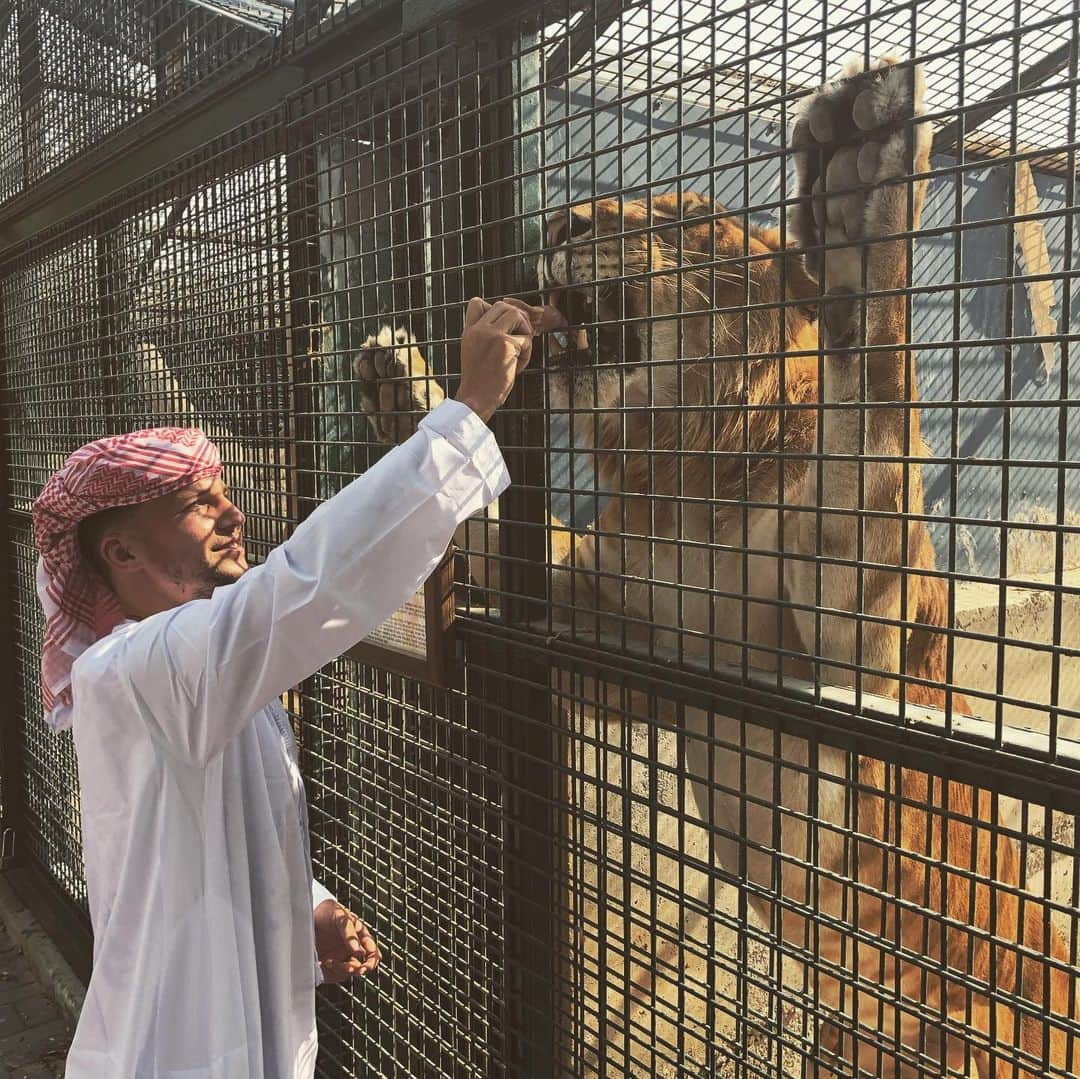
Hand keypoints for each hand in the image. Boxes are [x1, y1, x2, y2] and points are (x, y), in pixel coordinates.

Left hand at [314, 899, 381, 983]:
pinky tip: (320, 963)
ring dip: (340, 970)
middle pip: (363, 966)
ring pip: (348, 972)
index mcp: (360, 936)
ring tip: (328, 962)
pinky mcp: (328, 965)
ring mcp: (340, 957)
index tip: (364, 965)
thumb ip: (350, 932)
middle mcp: (352, 949)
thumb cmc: (328, 912)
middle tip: (353, 969)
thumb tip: (360, 951)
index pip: (372, 951)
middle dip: (359, 969)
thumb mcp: (340, 917)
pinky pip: (333, 975)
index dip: (372, 960)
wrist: (306, 916)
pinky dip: (328, 973)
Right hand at [455, 297, 562, 421]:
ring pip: (516, 315)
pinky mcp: (505, 344)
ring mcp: (492, 335)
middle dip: (517, 320)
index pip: (477, 302)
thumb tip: (510, 322)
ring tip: (520, 351)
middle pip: (503, 306)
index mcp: (469, 331)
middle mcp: (479, 329)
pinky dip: (527, 354)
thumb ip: (484, 336)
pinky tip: (517, 367)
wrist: (476, 399)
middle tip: (520, 339)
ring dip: (524, 331)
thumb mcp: (474, 352)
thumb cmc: (480, 381)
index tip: (502, 328)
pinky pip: (526, 339)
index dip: (494, 309)